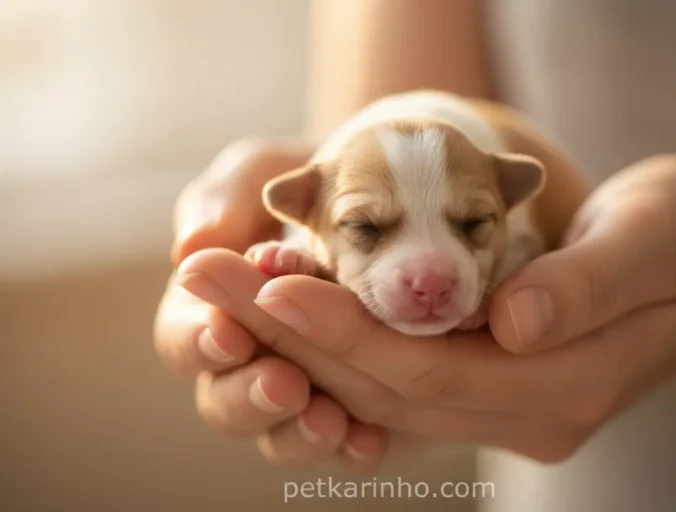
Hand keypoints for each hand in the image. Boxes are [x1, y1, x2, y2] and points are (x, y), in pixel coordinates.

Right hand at [153, 138, 388, 469]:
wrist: (382, 203)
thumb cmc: (304, 187)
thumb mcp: (260, 173)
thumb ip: (222, 201)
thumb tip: (190, 249)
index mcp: (212, 309)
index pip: (186, 337)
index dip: (197, 341)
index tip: (226, 331)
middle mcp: (252, 360)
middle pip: (226, 403)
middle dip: (248, 398)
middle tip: (282, 382)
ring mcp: (302, 389)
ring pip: (281, 436)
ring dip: (297, 434)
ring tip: (328, 421)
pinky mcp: (354, 408)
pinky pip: (346, 444)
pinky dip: (352, 448)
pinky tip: (369, 441)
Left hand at [176, 154, 675, 461]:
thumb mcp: (654, 238)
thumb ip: (589, 283)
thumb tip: (510, 317)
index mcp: (567, 385)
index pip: (430, 370)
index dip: (347, 327)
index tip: (273, 279)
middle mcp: (527, 416)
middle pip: (386, 385)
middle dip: (293, 329)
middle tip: (210, 273)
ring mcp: (505, 412)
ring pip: (380, 389)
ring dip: (298, 338)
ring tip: (227, 283)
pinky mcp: (489, 390)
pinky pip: (396, 383)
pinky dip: (337, 345)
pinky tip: (283, 309)